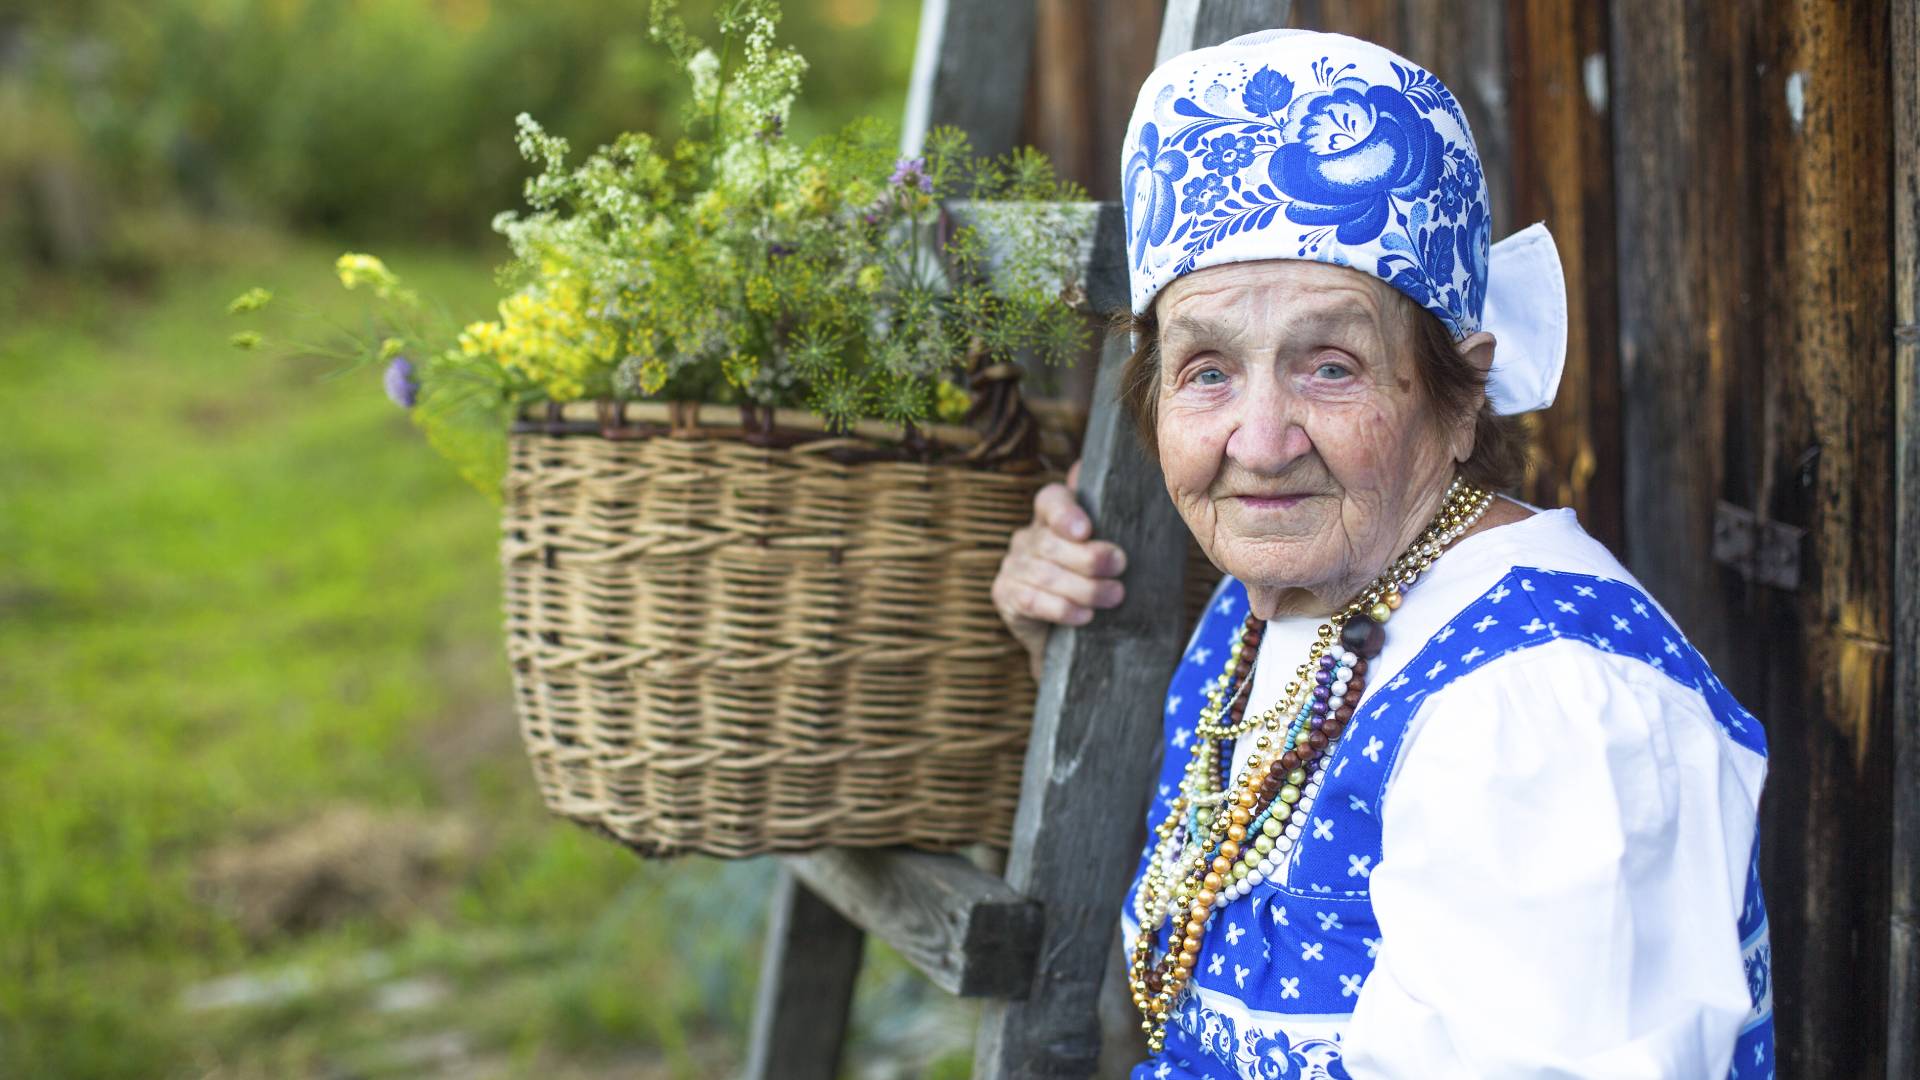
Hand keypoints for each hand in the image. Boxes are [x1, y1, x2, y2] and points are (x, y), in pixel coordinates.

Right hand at [991, 460, 1129, 678]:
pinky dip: (1062, 609)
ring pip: (1044, 574)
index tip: (1086, 531)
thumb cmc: (1095, 580)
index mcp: (1050, 516)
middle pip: (1051, 543)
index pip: (1050, 501)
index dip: (1067, 513)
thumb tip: (1106, 475)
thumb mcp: (1107, 549)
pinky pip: (1031, 600)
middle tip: (1120, 567)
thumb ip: (1111, 518)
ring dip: (1083, 587)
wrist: (1071, 634)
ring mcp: (1013, 566)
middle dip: (1089, 557)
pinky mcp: (1005, 595)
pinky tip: (1085, 616)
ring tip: (1114, 596)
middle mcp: (1027, 537)